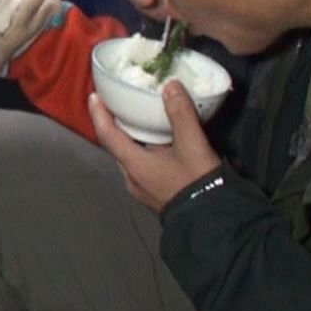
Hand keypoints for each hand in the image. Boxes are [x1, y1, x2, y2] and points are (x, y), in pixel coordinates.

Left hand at [89, 85, 222, 211]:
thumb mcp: (193, 146)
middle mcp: (131, 178)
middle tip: (119, 103)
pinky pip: (142, 167)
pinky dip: (144, 151)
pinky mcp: (154, 196)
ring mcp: (142, 190)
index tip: (94, 96)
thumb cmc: (198, 184)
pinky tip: (159, 145)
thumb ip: (181, 115)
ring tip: (140, 119)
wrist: (215, 225)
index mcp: (133, 165)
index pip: (107, 134)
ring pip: (130, 158)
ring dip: (132, 139)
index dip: (98, 114)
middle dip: (115, 125)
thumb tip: (170, 85)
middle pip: (116, 146)